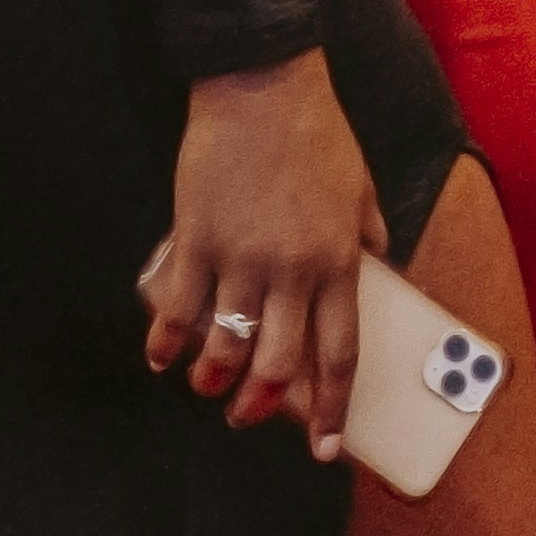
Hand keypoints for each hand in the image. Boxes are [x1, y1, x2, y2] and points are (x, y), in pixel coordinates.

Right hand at [141, 51, 378, 447]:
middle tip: (248, 418)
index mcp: (339, 260)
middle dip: (262, 406)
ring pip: (224, 347)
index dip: (332, 407)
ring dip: (212, 380)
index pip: (340, 352)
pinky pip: (177, 310)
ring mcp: (240, 258)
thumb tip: (375, 269)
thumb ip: (367, 236)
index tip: (326, 445)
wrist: (263, 89)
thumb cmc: (318, 137)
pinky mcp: (195, 241)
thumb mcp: (361, 188)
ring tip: (207, 387)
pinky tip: (160, 356)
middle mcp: (292, 269)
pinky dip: (165, 343)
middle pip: (278, 363)